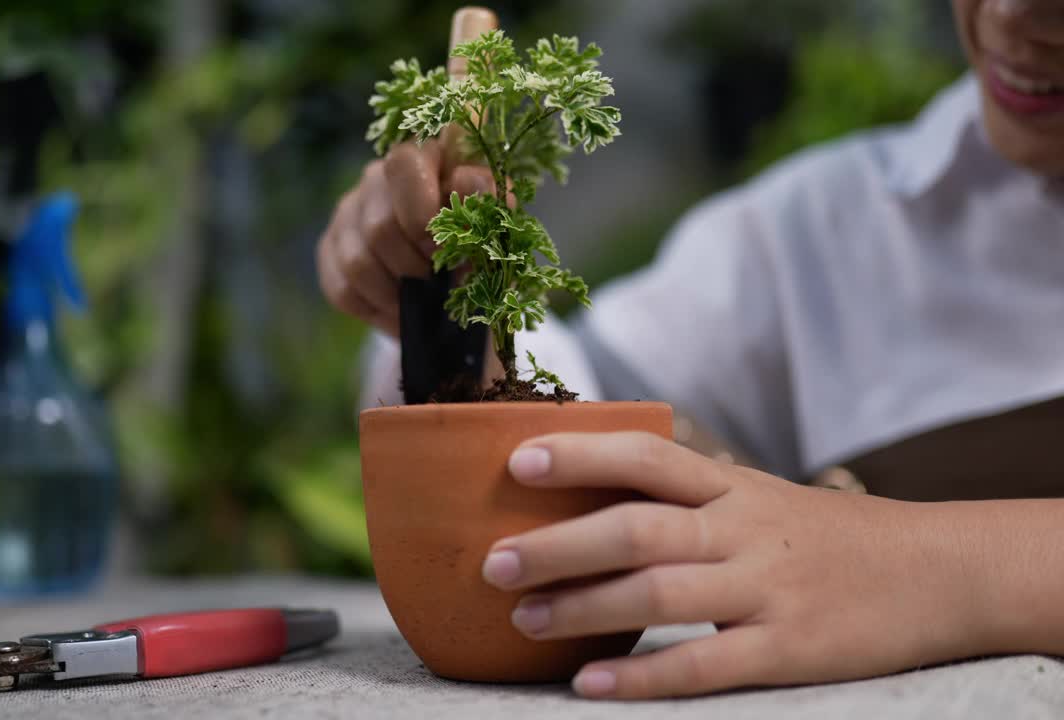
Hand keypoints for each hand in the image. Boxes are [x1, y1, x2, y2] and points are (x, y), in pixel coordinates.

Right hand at [316, 140, 494, 336]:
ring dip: (396, 292)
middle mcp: (379, 176)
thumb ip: (486, 205)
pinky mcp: (329, 248)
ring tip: (421, 300)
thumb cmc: (478, 251)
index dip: (421, 206)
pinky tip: (398, 307)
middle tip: (439, 279)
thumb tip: (465, 180)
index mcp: (426, 158)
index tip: (445, 242)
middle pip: (381, 224)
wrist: (453, 295)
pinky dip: (376, 307)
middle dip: (416, 265)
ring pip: (359, 261)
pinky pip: (342, 287)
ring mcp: (348, 210)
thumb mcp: (494, 231)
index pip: (407, 160)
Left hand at [480, 433, 982, 698]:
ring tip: (523, 620)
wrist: (938, 571)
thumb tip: (591, 490)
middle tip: (495, 562)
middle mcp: (743, 530)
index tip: (518, 461)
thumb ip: (687, 494)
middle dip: (559, 545)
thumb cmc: (826, 534)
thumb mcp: (759, 495)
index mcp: (733, 486)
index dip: (582, 455)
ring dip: (583, 607)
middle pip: (637, 528)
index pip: (646, 457)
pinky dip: (642, 676)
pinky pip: (703, 664)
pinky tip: (591, 683)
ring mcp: (766, 590)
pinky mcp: (789, 649)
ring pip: (660, 593)